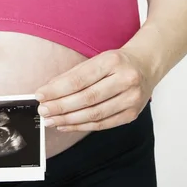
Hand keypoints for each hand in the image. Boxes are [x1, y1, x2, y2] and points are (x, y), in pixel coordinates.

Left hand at [34, 49, 154, 131]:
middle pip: (87, 98)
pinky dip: (81, 126)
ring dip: (69, 119)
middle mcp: (125, 80)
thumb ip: (72, 75)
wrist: (146, 66)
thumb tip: (48, 91)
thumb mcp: (95, 60)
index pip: (80, 79)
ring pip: (94, 114)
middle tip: (43, 111)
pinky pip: (102, 124)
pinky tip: (67, 125)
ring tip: (51, 120)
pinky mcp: (132, 114)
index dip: (57, 90)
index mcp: (113, 62)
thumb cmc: (116, 63)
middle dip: (60, 107)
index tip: (41, 95)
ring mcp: (131, 99)